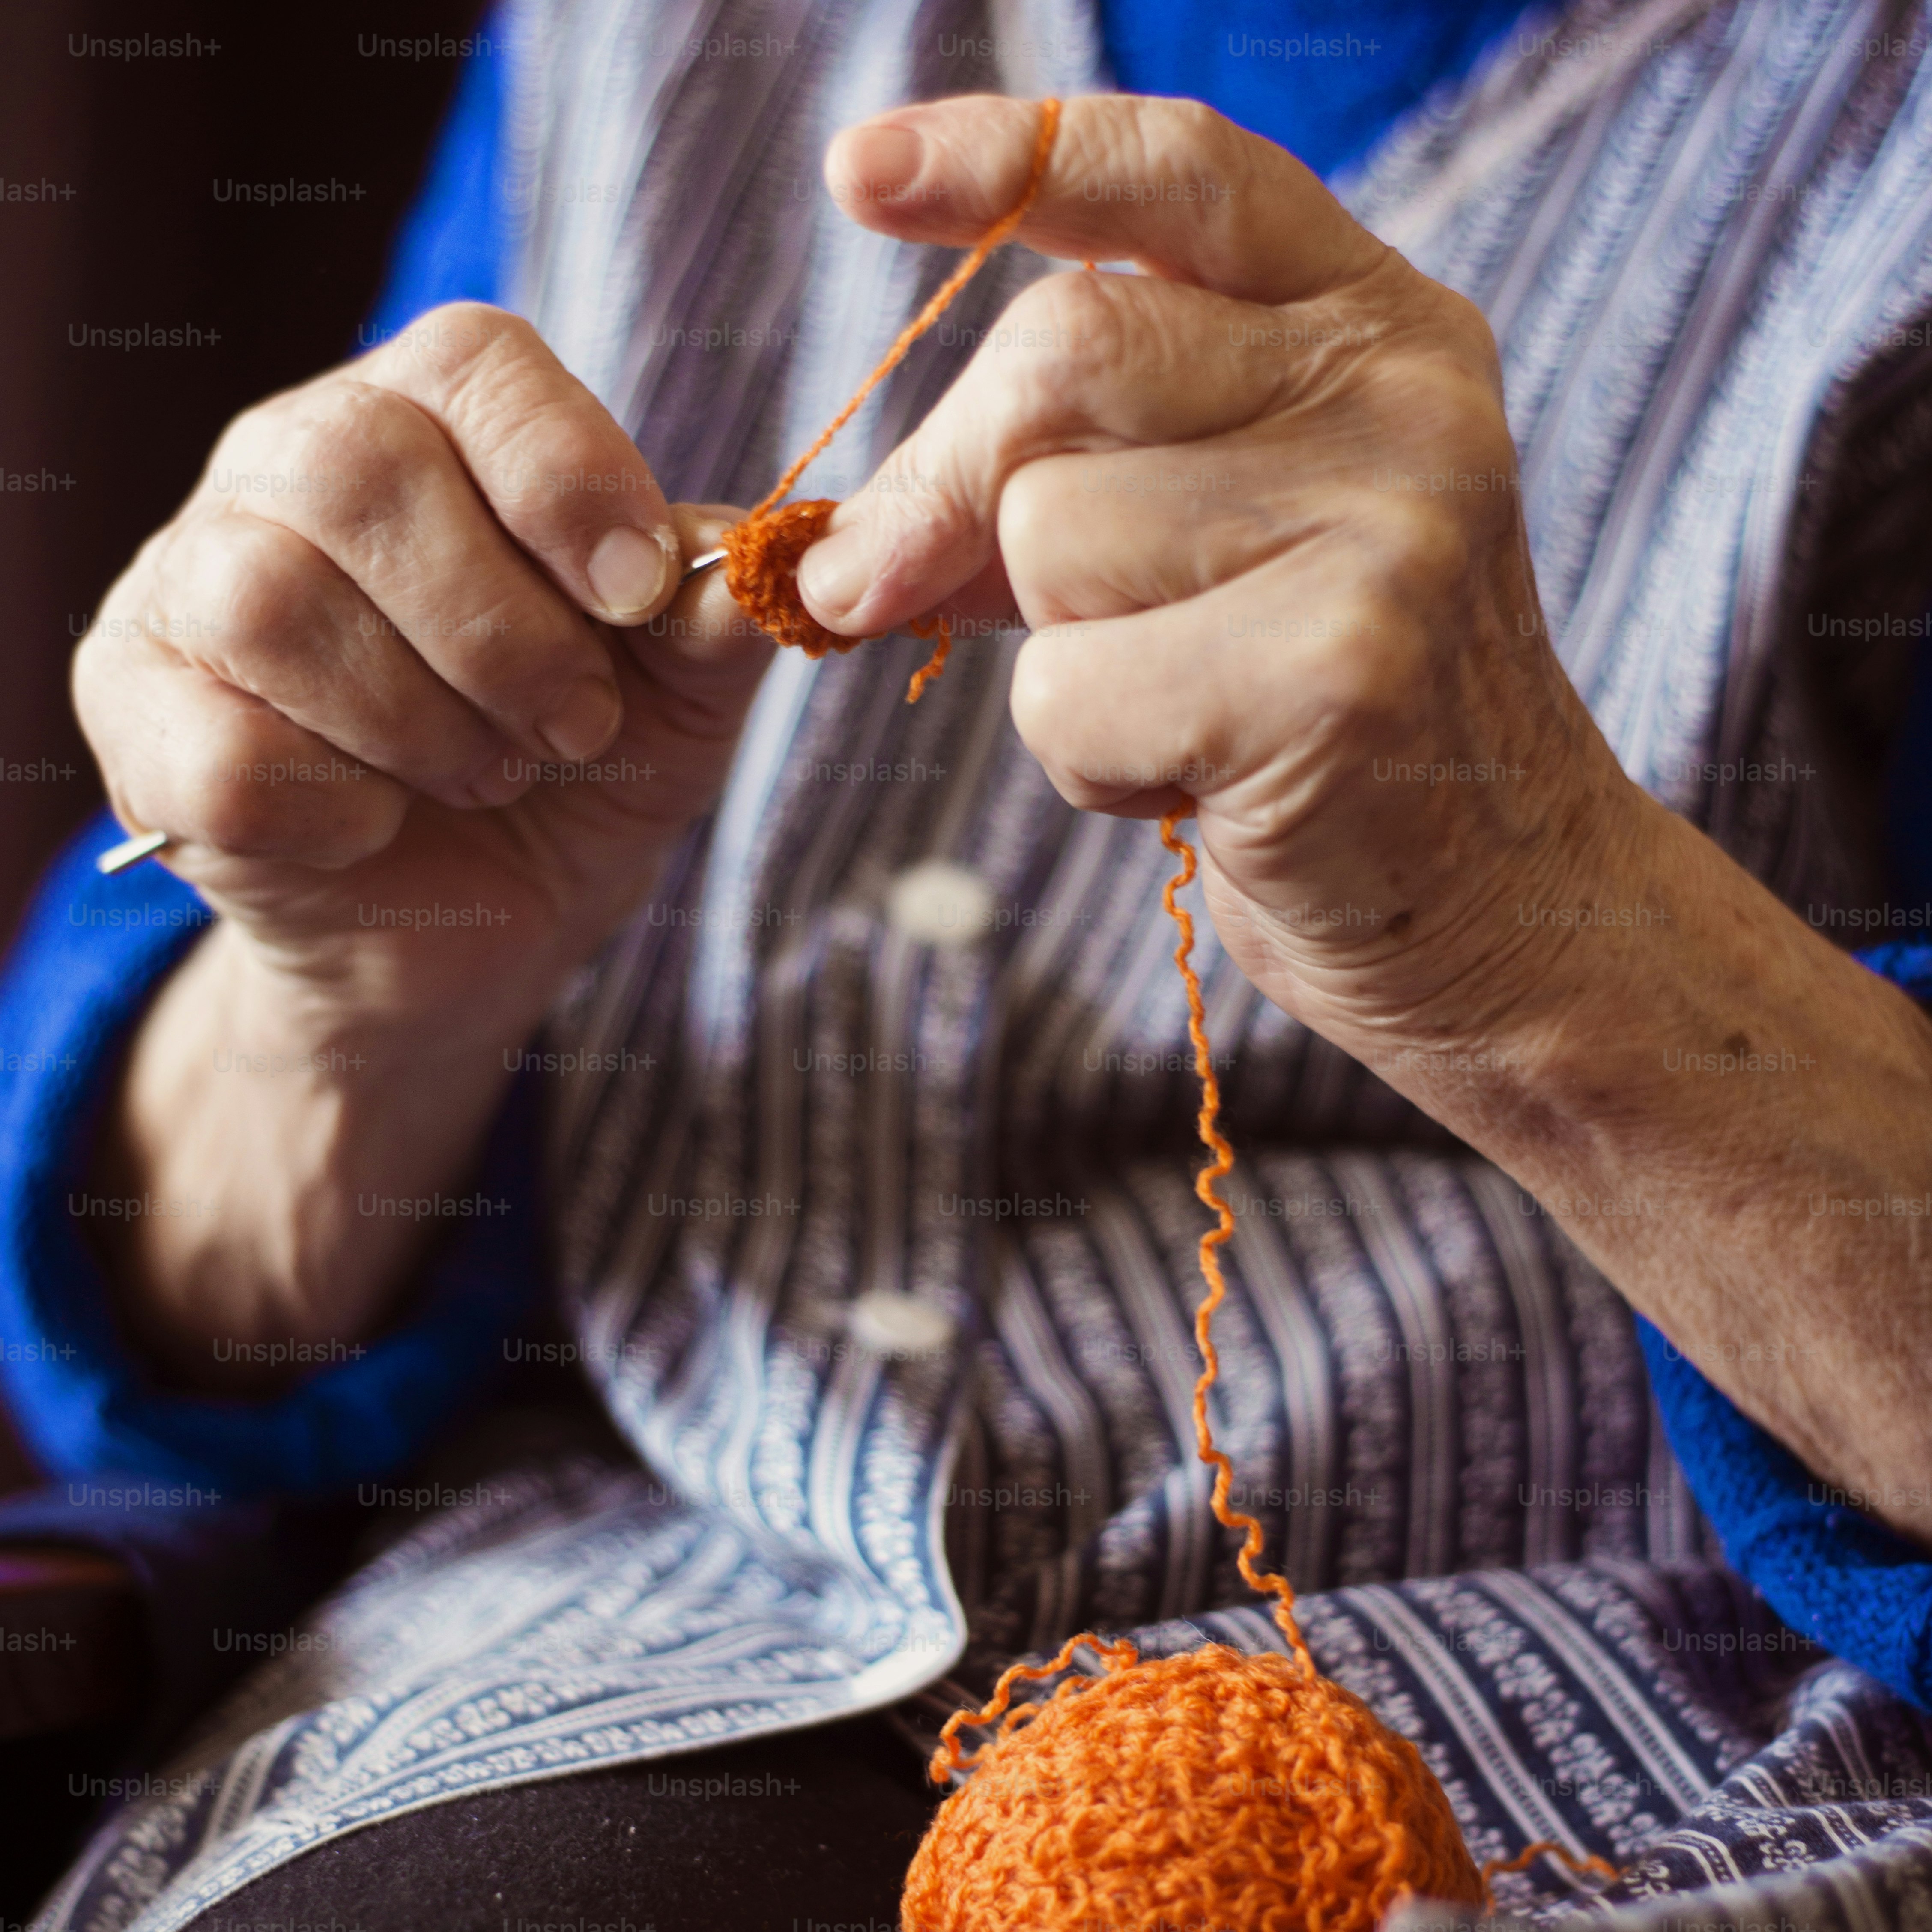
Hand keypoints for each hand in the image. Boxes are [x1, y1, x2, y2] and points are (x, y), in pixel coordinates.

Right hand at [72, 304, 767, 1377]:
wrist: (482, 924)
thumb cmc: (577, 776)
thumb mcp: (678, 698)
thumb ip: (719, 618)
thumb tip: (795, 556)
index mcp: (433, 425)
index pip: (477, 363)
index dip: (567, 474)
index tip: (638, 598)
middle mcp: (288, 467)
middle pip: (357, 467)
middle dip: (503, 634)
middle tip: (572, 734)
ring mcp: (189, 583)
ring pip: (273, 601)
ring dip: (425, 724)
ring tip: (486, 777)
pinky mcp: (136, 712)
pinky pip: (226, 751)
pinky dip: (338, 809)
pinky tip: (379, 824)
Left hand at [795, 94, 1625, 1058]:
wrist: (1504, 908)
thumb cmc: (1323, 722)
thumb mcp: (1206, 551)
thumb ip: (1068, 476)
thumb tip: (843, 545)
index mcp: (1375, 327)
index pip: (1178, 175)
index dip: (1009, 160)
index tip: (858, 178)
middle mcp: (1399, 397)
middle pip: (1061, 358)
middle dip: (946, 493)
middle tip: (895, 588)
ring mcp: (1386, 527)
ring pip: (1048, 535)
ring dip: (1057, 655)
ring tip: (1180, 708)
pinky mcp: (1335, 673)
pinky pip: (1067, 691)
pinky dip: (1087, 762)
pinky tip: (1200, 783)